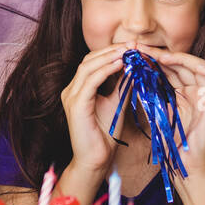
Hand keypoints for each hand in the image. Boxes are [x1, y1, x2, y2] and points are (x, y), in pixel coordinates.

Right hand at [60, 44, 128, 183]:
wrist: (96, 160)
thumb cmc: (105, 135)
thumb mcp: (116, 103)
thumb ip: (121, 85)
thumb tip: (134, 67)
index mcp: (78, 89)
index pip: (92, 62)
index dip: (111, 52)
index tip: (132, 47)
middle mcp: (70, 90)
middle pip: (89, 60)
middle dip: (111, 50)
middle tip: (132, 44)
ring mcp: (70, 96)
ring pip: (89, 67)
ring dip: (110, 56)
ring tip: (128, 50)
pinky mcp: (76, 105)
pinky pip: (91, 80)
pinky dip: (106, 70)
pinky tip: (121, 64)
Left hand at [135, 44, 204, 178]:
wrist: (181, 160)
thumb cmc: (168, 138)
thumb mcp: (157, 107)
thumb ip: (152, 89)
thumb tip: (136, 68)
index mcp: (184, 91)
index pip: (171, 68)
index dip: (156, 58)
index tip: (136, 53)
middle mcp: (198, 90)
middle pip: (184, 65)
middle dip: (164, 55)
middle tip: (144, 50)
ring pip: (202, 68)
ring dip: (181, 59)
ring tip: (160, 56)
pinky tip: (191, 66)